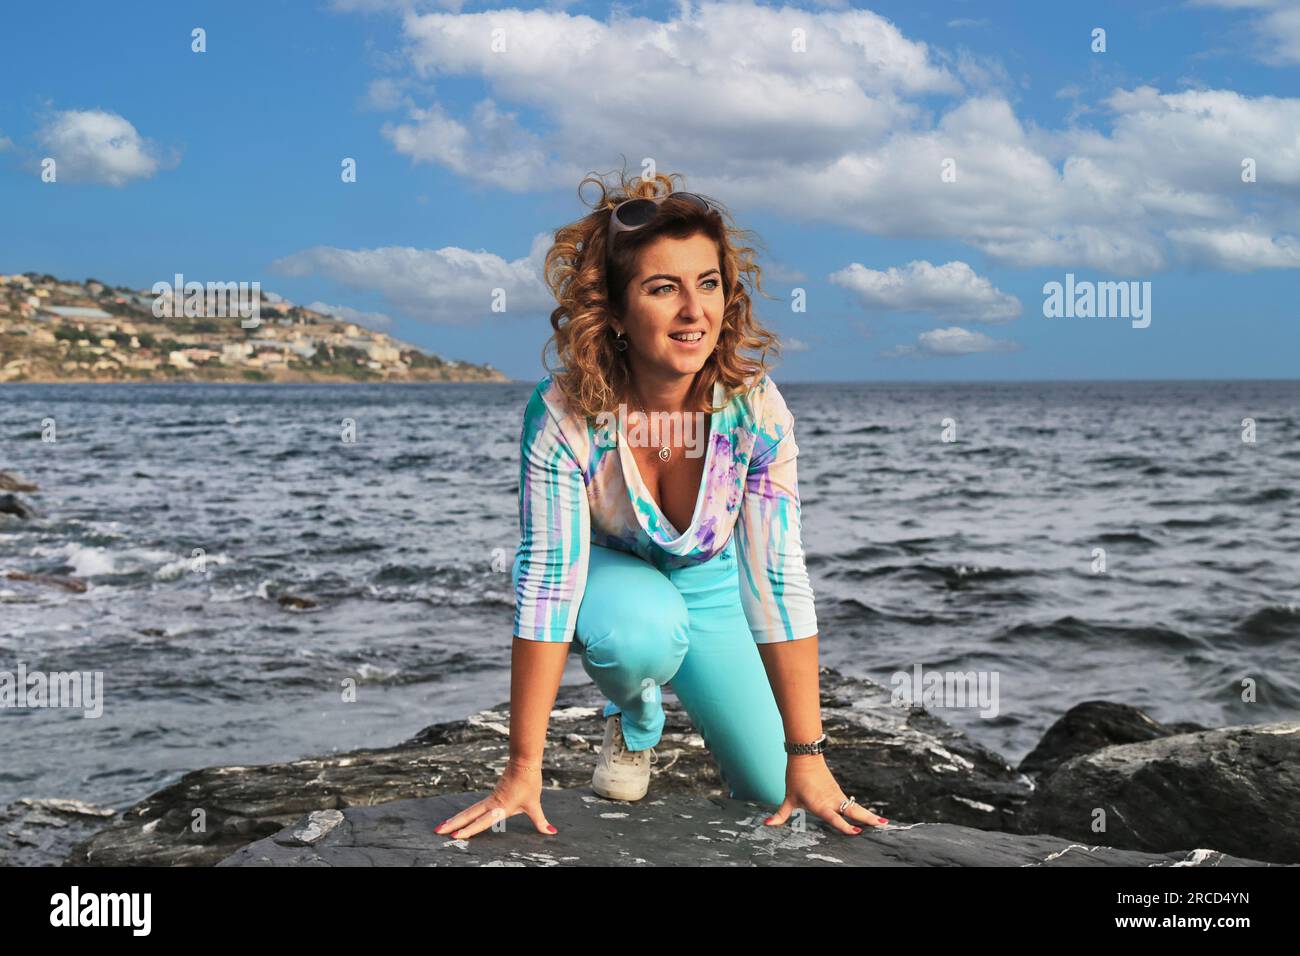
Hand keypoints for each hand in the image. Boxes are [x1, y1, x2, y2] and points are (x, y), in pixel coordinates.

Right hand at [432, 760, 556, 839]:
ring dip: (455, 818)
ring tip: (441, 827)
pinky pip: (474, 807)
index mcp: (500, 807)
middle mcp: (492, 804)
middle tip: (437, 831)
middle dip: (453, 824)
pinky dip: (464, 813)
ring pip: (469, 810)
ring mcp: (490, 799)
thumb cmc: (529, 783)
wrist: (524, 762)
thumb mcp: (535, 804)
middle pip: (469, 815)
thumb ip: (540, 821)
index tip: (455, 835)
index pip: (482, 821)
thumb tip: (551, 832)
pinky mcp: (491, 796)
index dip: (469, 829)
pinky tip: (457, 818)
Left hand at [762, 754, 887, 833]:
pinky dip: (862, 811)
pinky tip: (871, 818)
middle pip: (853, 811)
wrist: (805, 756)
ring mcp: (837, 795)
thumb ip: (781, 815)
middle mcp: (831, 800)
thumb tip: (767, 824)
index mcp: (820, 804)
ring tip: (884, 823)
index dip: (844, 826)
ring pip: (855, 807)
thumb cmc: (796, 778)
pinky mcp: (839, 792)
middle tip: (882, 825)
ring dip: (869, 815)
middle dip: (867, 819)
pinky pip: (852, 804)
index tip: (856, 832)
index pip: (834, 818)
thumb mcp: (788, 798)